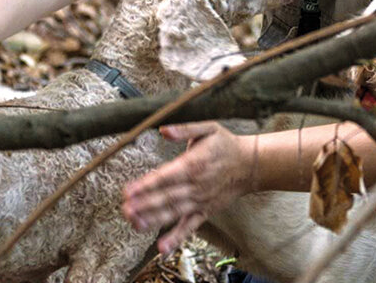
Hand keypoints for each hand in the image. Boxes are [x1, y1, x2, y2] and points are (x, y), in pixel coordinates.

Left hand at [123, 121, 254, 253]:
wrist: (250, 165)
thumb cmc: (226, 145)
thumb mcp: (208, 128)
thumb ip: (185, 129)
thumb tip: (163, 129)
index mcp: (194, 164)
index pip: (166, 176)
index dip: (146, 184)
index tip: (128, 190)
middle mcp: (196, 185)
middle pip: (166, 197)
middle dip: (144, 204)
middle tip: (125, 210)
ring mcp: (200, 201)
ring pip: (174, 213)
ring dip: (153, 220)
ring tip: (135, 224)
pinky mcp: (205, 212)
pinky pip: (189, 227)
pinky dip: (176, 238)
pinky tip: (162, 247)